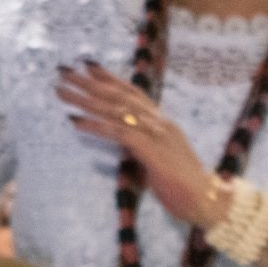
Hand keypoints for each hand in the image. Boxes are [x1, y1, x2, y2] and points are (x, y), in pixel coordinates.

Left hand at [58, 61, 216, 224]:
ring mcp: (157, 134)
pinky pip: (119, 133)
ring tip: (61, 91)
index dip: (110, 78)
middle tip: (63, 71)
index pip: (133, 93)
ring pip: (116, 110)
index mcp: (162, 122)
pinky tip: (75, 121)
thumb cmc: (181, 185)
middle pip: (119, 96)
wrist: (207, 201)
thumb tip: (123, 139)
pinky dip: (96, 125)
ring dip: (85, 99)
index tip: (87, 65)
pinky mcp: (152, 151)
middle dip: (89, 82)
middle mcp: (159, 122)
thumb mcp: (158, 158)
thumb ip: (141, 145)